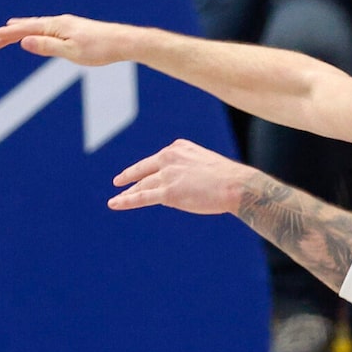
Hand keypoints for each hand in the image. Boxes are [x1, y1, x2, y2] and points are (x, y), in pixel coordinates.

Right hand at [0, 13, 142, 66]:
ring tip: (10, 29)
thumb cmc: (99, 49)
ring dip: (22, 29)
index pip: (26, 30)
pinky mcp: (74, 29)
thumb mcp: (71, 52)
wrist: (123, 42)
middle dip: (10, 32)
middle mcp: (60, 22)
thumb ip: (47, 47)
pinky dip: (37, 30)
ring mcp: (67, 25)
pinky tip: (39, 32)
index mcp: (56, 27)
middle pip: (29, 27)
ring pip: (39, 26)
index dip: (8, 34)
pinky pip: (48, 28)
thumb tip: (24, 42)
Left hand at [109, 137, 256, 215]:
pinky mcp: (168, 192)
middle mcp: (169, 158)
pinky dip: (126, 201)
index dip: (148, 168)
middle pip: (145, 170)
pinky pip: (141, 197)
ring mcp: (167, 175)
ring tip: (116, 199)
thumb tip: (184, 184)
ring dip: (127, 193)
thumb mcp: (206, 164)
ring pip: (141, 185)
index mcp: (179, 147)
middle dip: (130, 176)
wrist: (236, 185)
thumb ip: (191, 169)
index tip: (141, 173)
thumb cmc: (228, 178)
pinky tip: (114, 203)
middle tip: (119, 181)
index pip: (158, 159)